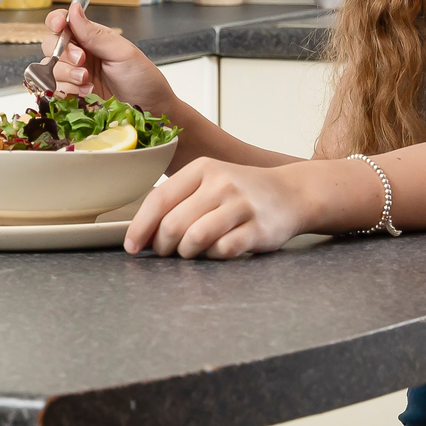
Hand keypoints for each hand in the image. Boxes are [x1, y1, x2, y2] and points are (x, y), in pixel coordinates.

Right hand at [44, 4, 175, 116]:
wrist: (150, 111)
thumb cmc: (142, 78)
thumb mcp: (122, 53)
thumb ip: (94, 35)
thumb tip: (74, 9)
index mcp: (90, 37)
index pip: (63, 22)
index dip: (56, 21)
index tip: (59, 26)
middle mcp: (79, 53)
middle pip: (50, 45)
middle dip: (63, 53)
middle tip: (82, 61)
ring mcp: (74, 75)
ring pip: (49, 68)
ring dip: (66, 74)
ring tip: (87, 82)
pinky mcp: (72, 94)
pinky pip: (54, 89)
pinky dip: (66, 90)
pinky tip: (85, 93)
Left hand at [124, 158, 323, 258]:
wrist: (292, 193)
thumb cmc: (242, 191)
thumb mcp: (210, 181)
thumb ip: (179, 199)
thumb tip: (142, 231)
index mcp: (202, 169)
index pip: (159, 199)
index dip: (140, 226)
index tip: (133, 246)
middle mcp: (221, 184)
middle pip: (174, 223)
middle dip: (162, 245)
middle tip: (164, 252)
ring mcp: (241, 206)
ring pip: (195, 238)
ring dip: (186, 253)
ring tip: (189, 253)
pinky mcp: (259, 229)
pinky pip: (223, 250)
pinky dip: (213, 256)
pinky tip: (216, 251)